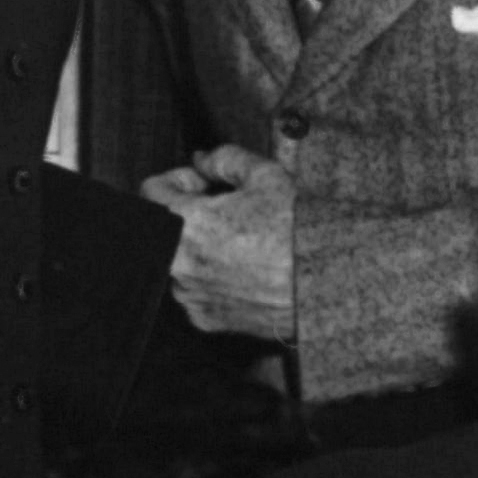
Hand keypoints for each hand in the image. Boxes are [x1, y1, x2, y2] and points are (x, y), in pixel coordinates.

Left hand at [153, 143, 297, 342]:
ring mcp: (190, 295)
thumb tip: (204, 160)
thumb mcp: (266, 177)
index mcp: (183, 224)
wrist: (326, 287)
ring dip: (202, 245)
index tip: (205, 183)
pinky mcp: (206, 318)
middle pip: (167, 226)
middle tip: (230, 209)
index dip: (181, 179)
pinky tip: (247, 268)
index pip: (151, 191)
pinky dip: (214, 276)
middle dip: (192, 212)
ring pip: (181, 258)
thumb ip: (225, 159)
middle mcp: (177, 265)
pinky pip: (198, 289)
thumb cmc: (299, 232)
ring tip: (244, 240)